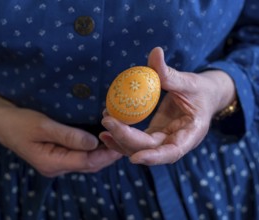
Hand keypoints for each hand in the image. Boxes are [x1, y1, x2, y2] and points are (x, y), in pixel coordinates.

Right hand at [0, 86, 121, 176]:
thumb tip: (94, 143)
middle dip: (108, 155)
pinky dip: (93, 150)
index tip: (123, 142)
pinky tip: (102, 141)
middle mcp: (56, 167)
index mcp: (51, 162)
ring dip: (102, 153)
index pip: (86, 162)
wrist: (1, 122)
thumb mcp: (42, 125)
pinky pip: (79, 156)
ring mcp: (56, 163)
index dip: (106, 153)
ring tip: (119, 141)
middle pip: (89, 165)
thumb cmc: (18, 122)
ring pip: (86, 162)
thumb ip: (68, 135)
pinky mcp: (57, 156)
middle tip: (126, 142)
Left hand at [99, 47, 235, 164]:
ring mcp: (164, 140)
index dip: (154, 157)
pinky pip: (136, 140)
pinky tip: (106, 132)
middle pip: (149, 148)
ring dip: (119, 140)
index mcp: (191, 134)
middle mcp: (176, 142)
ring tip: (104, 124)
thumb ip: (171, 73)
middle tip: (107, 120)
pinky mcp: (154, 135)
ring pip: (140, 148)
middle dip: (125, 139)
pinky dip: (121, 137)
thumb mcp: (189, 81)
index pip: (173, 152)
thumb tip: (155, 52)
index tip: (134, 158)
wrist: (204, 96)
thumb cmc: (200, 89)